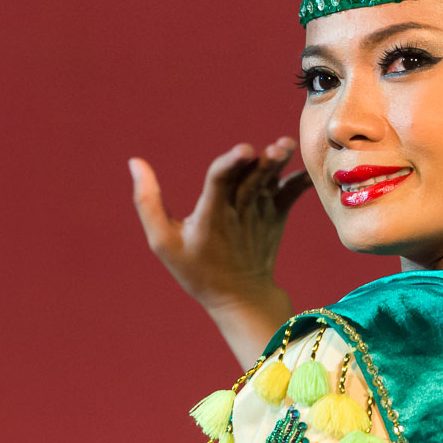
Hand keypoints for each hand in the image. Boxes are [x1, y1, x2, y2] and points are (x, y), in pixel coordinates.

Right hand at [129, 138, 309, 312]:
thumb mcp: (162, 240)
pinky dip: (301, 179)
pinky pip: (291, 194)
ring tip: (286, 147)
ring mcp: (261, 214)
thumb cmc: (195, 267)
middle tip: (279, 147)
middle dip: (264, 162)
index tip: (244, 150)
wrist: (238, 296)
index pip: (220, 183)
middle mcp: (238, 212)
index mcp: (210, 216)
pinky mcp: (277, 216)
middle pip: (251, 180)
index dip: (230, 165)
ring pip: (270, 183)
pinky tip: (308, 164)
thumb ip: (147, 201)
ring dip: (279, 164)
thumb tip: (134, 162)